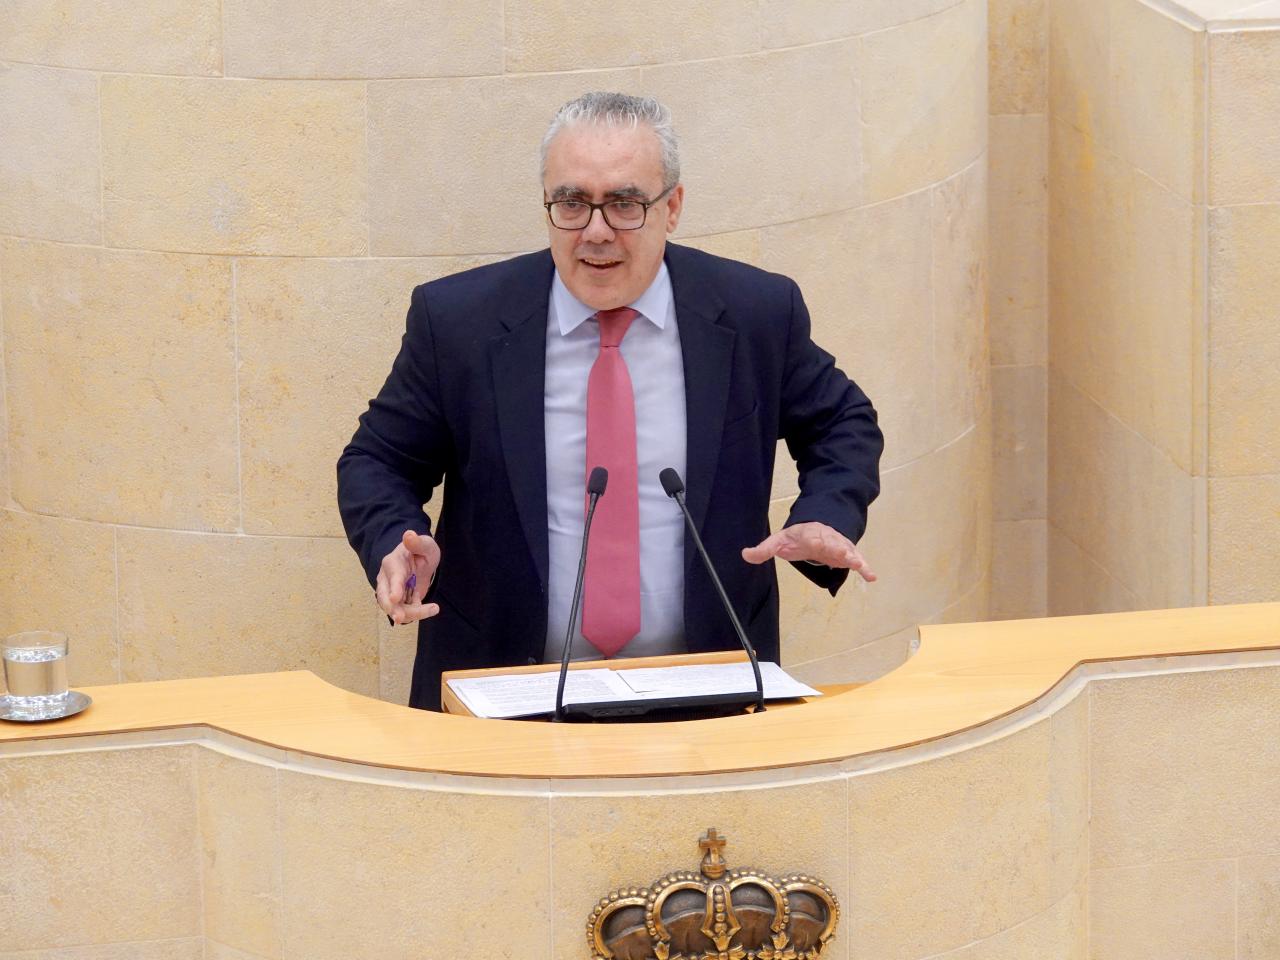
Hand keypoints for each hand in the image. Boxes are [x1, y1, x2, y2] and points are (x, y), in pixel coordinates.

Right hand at [376, 530, 441, 624]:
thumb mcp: (425, 544)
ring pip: (395, 608)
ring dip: (410, 613)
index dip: (394, 588)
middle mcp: (387, 579)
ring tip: (433, 609)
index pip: (393, 577)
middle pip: (384, 597)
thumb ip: (417, 542)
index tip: (395, 598)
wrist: (421, 560)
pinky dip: (417, 612)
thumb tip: (408, 534)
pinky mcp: (400, 602)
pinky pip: (405, 611)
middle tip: (401, 618)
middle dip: (392, 608)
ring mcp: (392, 592)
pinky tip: (431, 607)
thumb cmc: (422, 550)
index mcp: (393, 563)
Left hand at [741, 522, 876, 581]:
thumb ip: (763, 549)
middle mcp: (826, 539)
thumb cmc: (797, 537)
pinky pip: (857, 561)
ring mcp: (839, 546)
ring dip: (854, 557)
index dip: (813, 539)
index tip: (815, 542)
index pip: (810, 536)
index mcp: (808, 534)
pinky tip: (872, 577)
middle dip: (838, 546)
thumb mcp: (778, 541)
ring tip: (860, 565)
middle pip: (832, 542)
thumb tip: (744, 554)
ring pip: (848, 550)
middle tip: (843, 552)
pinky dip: (865, 568)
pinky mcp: (847, 555)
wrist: (817, 528)